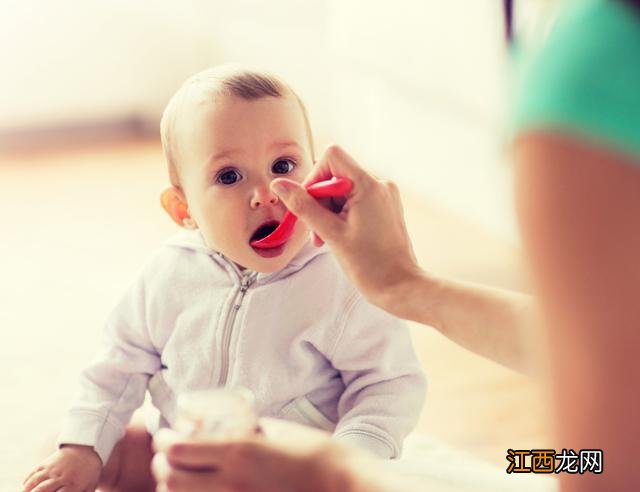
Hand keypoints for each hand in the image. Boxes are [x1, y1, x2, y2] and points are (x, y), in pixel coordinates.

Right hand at [23, 445, 101, 491]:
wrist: (86, 448)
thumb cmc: (89, 471)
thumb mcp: (90, 485)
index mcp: (73, 484)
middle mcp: (61, 476)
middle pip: (43, 489)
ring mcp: (52, 468)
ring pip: (35, 481)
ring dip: (27, 490)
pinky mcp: (46, 463)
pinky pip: (33, 472)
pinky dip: (27, 481)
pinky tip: (25, 487)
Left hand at [152, 418, 374, 491]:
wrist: (339, 484)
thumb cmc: (313, 452)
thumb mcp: (277, 429)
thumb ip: (247, 428)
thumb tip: (227, 425)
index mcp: (238, 450)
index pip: (178, 449)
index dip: (164, 441)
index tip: (167, 434)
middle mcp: (231, 481)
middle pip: (171, 479)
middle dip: (162, 465)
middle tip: (168, 455)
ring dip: (173, 487)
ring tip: (181, 476)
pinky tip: (202, 490)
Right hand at [270, 145, 420, 316]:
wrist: (399, 287)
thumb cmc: (371, 265)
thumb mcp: (330, 233)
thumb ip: (303, 206)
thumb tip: (280, 185)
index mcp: (369, 185)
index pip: (333, 157)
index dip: (315, 178)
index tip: (311, 205)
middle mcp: (380, 185)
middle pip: (336, 176)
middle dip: (320, 202)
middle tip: (318, 231)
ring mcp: (384, 197)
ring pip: (344, 191)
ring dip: (329, 212)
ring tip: (328, 238)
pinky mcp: (385, 209)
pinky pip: (356, 202)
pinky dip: (342, 216)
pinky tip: (340, 237)